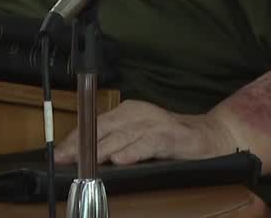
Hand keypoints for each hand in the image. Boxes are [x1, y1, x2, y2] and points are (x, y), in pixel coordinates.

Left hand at [54, 100, 238, 166]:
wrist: (210, 137)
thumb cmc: (169, 140)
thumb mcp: (138, 137)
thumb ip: (116, 142)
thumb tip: (83, 156)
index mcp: (129, 111)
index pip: (96, 123)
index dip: (77, 138)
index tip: (60, 153)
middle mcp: (140, 113)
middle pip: (105, 128)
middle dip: (83, 145)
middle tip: (66, 159)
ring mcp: (155, 123)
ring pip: (123, 135)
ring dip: (103, 149)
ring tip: (86, 160)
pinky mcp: (170, 136)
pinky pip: (148, 144)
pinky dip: (134, 151)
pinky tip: (121, 160)